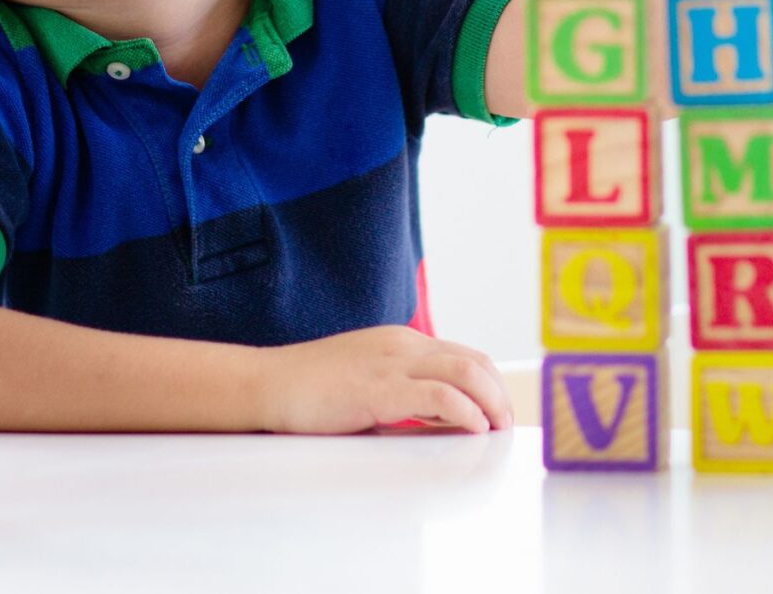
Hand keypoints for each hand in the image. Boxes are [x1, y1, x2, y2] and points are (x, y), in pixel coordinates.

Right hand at [252, 325, 512, 434]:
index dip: (490, 384)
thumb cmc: (310, 390)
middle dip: (499, 395)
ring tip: (495, 429)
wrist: (267, 384)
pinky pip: (439, 397)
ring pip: (466, 372)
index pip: (464, 355)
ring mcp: (391, 364)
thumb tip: (444, 422)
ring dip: (491, 402)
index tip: (497, 413)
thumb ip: (403, 396)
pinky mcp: (379, 390)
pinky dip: (465, 412)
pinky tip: (471, 429)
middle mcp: (403, 346)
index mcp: (400, 343)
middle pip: (474, 362)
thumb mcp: (366, 383)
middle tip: (505, 425)